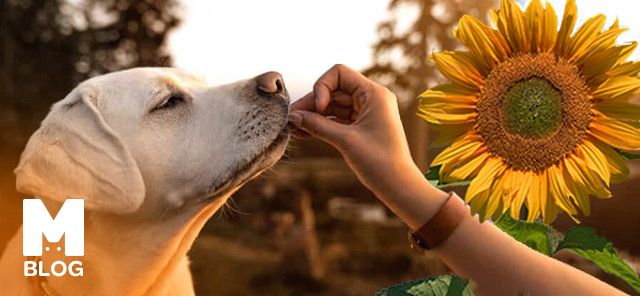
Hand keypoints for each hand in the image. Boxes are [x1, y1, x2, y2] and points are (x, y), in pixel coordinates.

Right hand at [289, 65, 445, 224]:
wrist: (398, 186)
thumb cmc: (379, 162)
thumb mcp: (345, 141)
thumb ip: (318, 125)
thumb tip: (293, 116)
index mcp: (374, 94)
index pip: (339, 73)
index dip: (322, 86)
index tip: (318, 108)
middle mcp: (371, 98)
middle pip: (333, 91)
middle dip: (312, 104)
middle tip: (290, 119)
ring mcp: (365, 112)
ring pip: (332, 106)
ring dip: (313, 116)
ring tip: (292, 128)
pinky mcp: (361, 127)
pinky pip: (336, 120)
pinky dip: (321, 125)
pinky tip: (302, 133)